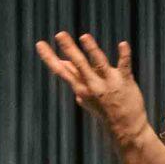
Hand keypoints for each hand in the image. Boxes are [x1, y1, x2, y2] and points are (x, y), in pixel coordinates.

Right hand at [34, 31, 150, 145]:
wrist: (125, 129)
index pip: (61, 70)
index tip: (39, 44)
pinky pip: (124, 66)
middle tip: (60, 34)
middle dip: (69, 49)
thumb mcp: (84, 95)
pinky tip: (123, 44)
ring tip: (84, 37)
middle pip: (78, 64)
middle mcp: (92, 85)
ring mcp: (108, 83)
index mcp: (80, 88)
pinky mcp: (124, 81)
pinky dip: (124, 55)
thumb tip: (62, 62)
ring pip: (98, 63)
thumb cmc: (103, 108)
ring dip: (91, 49)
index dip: (49, 57)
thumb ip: (74, 77)